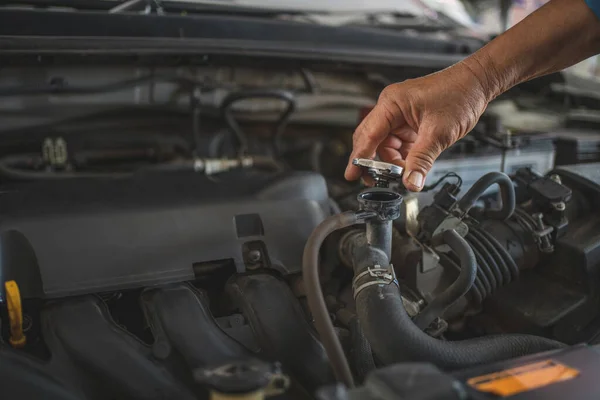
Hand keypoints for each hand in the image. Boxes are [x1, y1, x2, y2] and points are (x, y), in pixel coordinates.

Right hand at [345, 61, 490, 190]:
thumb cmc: (459, 94)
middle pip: (371, 139)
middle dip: (373, 161)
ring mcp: (399, 114)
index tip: (351, 175)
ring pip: (385, 144)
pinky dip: (402, 155)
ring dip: (391, 160)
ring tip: (402, 173)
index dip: (359, 158)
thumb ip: (422, 160)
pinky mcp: (409, 120)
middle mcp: (391, 107)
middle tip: (375, 181)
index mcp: (392, 104)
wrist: (478, 83)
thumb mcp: (439, 133)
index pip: (368, 135)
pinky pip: (398, 142)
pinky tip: (410, 164)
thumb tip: (411, 183)